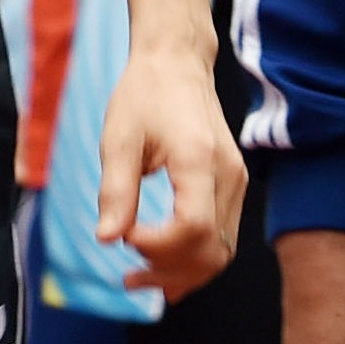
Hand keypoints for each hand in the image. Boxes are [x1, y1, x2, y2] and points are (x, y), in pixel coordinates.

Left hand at [97, 41, 244, 301]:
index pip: (193, 227)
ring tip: (141, 278)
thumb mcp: (119, 139)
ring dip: (184, 273)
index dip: (158, 246)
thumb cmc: (146, 95)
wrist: (177, 65)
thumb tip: (108, 239)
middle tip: (128, 274)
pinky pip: (222, 237)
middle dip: (169, 271)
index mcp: (200, 159)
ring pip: (222, 251)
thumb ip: (116, 190)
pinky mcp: (233, 186)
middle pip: (212, 249)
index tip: (124, 236)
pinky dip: (195, 258)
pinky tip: (164, 268)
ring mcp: (237, 182)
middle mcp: (228, 175)